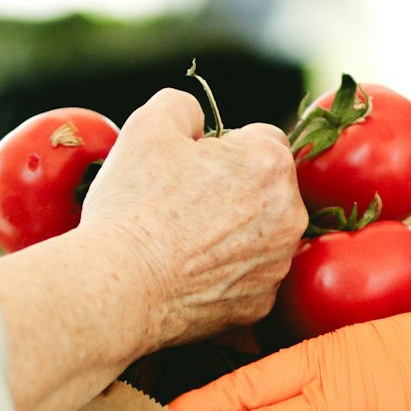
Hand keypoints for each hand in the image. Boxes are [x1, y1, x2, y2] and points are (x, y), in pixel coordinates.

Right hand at [79, 88, 306, 349]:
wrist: (121, 287)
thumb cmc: (135, 204)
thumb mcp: (148, 126)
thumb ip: (183, 105)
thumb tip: (197, 120)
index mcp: (271, 163)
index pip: (261, 139)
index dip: (222, 149)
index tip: (190, 167)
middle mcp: (290, 215)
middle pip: (266, 189)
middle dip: (233, 190)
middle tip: (181, 204)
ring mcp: (277, 265)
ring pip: (259, 236)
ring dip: (232, 233)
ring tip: (181, 241)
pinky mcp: (261, 305)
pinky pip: (247, 278)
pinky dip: (224, 275)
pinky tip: (187, 273)